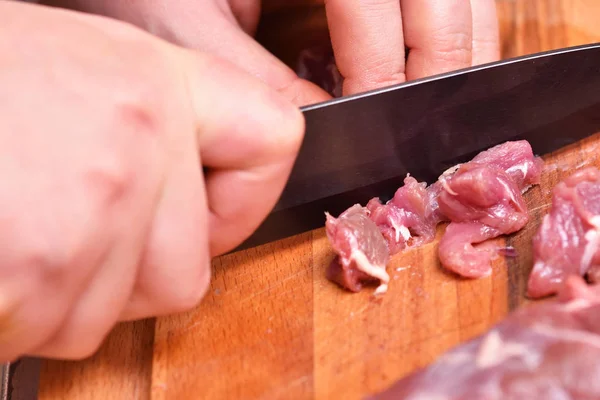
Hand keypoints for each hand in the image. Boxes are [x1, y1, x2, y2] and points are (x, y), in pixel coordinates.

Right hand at [0, 1, 302, 360]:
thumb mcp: (68, 68)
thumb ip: (148, 125)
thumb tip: (208, 181)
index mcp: (151, 83)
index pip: (270, 141)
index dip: (245, 191)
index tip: (213, 203)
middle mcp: (135, 147)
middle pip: (189, 268)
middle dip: (129, 270)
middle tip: (60, 219)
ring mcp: (86, 218)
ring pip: (116, 313)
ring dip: (62, 291)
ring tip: (9, 223)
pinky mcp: (33, 276)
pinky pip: (55, 333)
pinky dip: (19, 314)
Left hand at [40, 0, 499, 99]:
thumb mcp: (186, 21)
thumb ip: (255, 80)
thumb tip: (324, 123)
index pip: (378, 4)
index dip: (384, 74)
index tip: (374, 126)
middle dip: (439, 65)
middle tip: (420, 128)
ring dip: (457, 46)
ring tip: (433, 100)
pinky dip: (448, 27)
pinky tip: (421, 62)